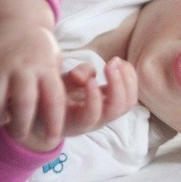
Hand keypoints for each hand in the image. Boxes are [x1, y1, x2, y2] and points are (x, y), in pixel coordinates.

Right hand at [0, 21, 65, 141]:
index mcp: (46, 68)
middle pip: (23, 103)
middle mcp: (23, 68)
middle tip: (23, 135)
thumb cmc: (40, 50)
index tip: (53, 139)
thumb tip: (62, 115)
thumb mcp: (55, 62)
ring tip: (4, 121)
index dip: (54, 122)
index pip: (54, 99)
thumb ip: (56, 86)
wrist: (15, 22)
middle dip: (23, 126)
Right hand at [19, 57, 137, 151]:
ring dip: (127, 79)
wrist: (54, 108)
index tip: (90, 79)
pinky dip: (129, 77)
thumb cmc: (50, 97)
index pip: (91, 115)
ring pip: (128, 102)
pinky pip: (130, 94)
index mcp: (76, 120)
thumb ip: (67, 81)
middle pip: (116, 109)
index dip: (93, 98)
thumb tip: (82, 78)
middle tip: (110, 63)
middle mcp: (96, 120)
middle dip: (118, 84)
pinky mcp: (114, 103)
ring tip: (116, 61)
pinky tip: (120, 63)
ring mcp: (107, 113)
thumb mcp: (53, 87)